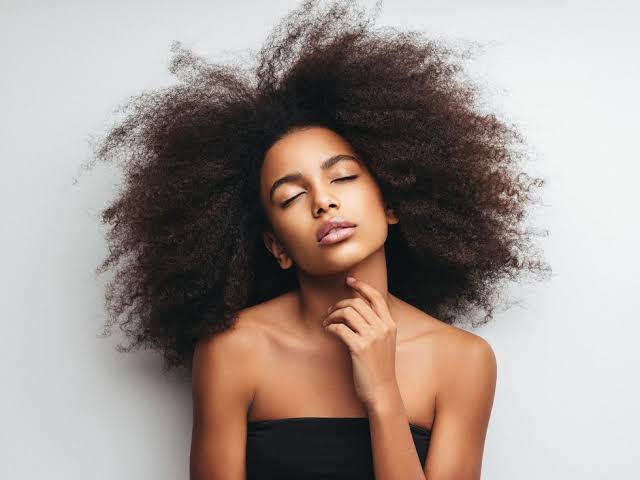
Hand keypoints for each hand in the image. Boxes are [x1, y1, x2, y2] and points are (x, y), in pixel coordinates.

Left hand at [322, 276, 398, 407]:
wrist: (382, 391)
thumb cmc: (379, 367)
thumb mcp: (384, 342)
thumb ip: (376, 325)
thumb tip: (355, 308)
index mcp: (390, 324)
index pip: (376, 296)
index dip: (361, 285)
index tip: (348, 280)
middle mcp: (383, 328)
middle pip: (357, 303)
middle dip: (340, 303)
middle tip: (330, 311)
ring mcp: (372, 338)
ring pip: (347, 312)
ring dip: (332, 315)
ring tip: (327, 322)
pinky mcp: (360, 348)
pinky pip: (340, 328)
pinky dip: (330, 327)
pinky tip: (328, 331)